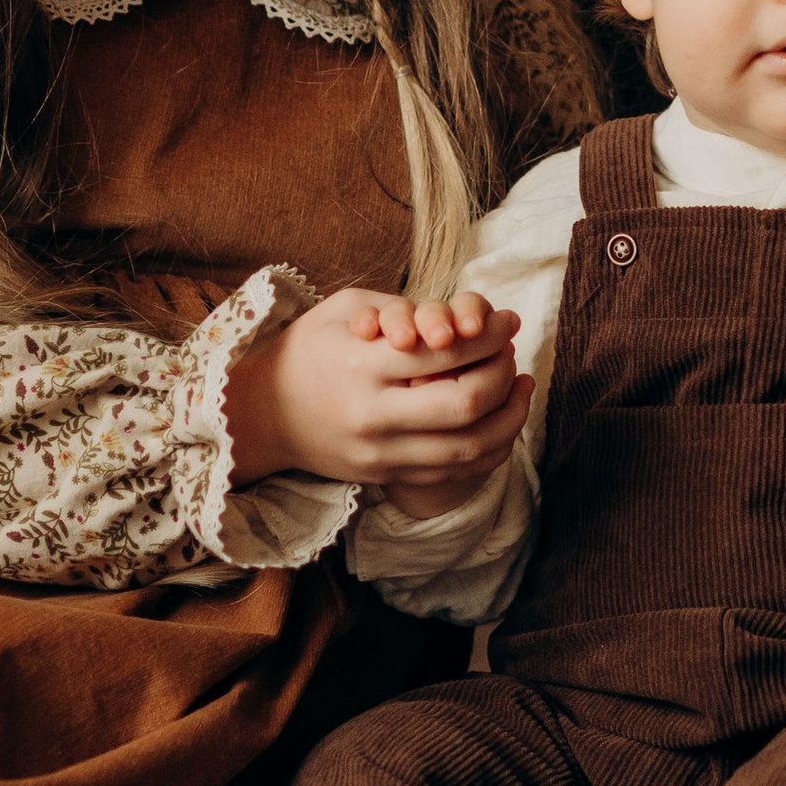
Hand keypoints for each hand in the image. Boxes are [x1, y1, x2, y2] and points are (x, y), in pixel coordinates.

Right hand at [227, 287, 527, 491]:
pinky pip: (454, 473)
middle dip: (503, 373)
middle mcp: (372, 415)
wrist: (261, 416)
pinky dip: (491, 449)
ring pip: (469, 447)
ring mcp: (380, 454)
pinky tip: (503, 422)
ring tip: (524, 386)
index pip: (446, 351)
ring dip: (510, 416)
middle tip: (513, 351)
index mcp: (360, 364)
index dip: (489, 334)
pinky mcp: (386, 478)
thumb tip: (459, 319)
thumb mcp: (341, 310)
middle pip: (465, 402)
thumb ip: (399, 308)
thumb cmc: (307, 350)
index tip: (508, 320)